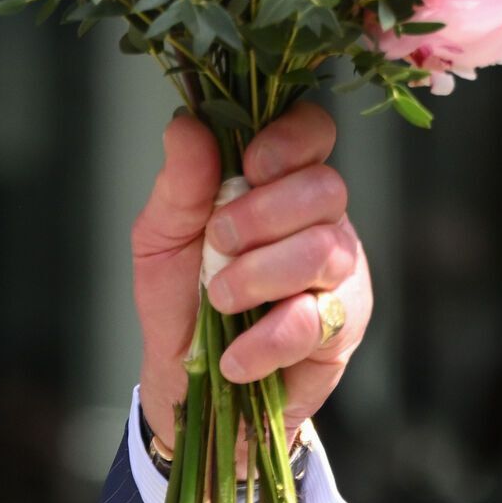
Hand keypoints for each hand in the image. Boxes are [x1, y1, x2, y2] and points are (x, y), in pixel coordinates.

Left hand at [133, 101, 372, 458]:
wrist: (184, 378)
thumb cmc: (179, 296)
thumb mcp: (160, 237)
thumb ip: (179, 185)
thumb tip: (186, 124)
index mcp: (278, 183)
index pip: (313, 132)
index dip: (290, 140)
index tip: (251, 165)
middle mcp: (320, 220)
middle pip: (325, 187)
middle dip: (263, 214)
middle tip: (216, 244)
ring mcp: (338, 274)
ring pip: (325, 250)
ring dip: (259, 275)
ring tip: (218, 299)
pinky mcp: (340, 328)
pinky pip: (315, 321)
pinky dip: (265, 339)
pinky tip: (233, 356)